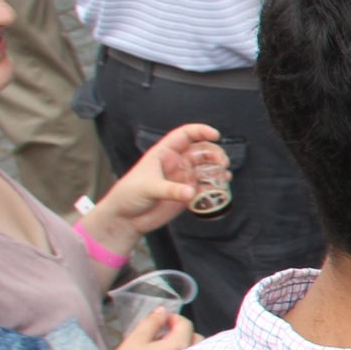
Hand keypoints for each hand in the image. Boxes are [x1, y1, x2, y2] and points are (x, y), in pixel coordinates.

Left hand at [101, 124, 222, 234]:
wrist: (125, 218)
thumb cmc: (129, 195)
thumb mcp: (148, 188)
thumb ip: (171, 190)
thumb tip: (191, 192)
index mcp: (164, 153)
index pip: (185, 135)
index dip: (200, 131)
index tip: (215, 135)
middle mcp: (176, 163)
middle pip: (201, 151)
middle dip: (214, 154)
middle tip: (223, 163)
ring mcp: (182, 178)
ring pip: (206, 168)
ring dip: (218, 170)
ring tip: (224, 176)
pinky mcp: (186, 194)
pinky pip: (205, 187)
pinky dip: (215, 187)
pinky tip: (221, 188)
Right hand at [111, 307, 197, 349]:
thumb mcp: (135, 340)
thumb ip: (151, 323)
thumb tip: (163, 311)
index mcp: (179, 346)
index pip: (185, 324)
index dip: (173, 319)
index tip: (161, 322)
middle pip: (195, 338)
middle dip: (182, 333)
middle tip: (163, 336)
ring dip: (184, 347)